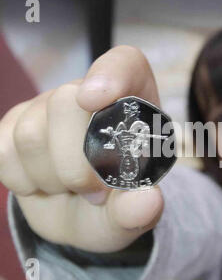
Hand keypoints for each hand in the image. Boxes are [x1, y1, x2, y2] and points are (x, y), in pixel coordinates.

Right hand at [0, 46, 163, 252]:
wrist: (79, 215)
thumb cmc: (114, 206)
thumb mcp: (132, 214)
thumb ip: (141, 209)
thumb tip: (149, 200)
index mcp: (131, 105)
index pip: (125, 64)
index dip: (109, 74)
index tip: (94, 101)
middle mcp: (86, 97)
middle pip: (65, 102)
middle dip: (76, 163)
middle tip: (95, 192)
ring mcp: (45, 109)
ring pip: (31, 132)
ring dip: (51, 178)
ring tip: (71, 190)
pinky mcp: (12, 127)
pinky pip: (2, 150)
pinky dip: (23, 180)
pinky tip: (45, 184)